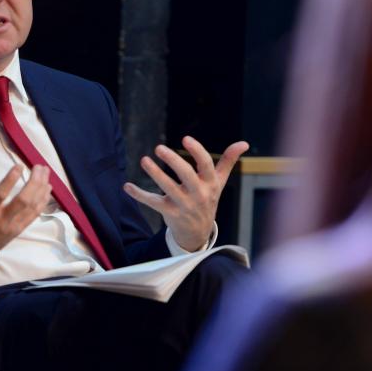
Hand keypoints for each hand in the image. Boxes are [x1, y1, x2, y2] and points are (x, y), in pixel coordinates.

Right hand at [0, 151, 51, 273]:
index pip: (0, 195)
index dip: (10, 180)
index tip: (20, 166)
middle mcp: (0, 221)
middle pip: (23, 201)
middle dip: (35, 182)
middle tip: (39, 166)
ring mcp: (11, 227)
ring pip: (32, 207)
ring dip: (41, 189)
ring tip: (45, 172)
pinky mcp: (18, 231)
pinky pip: (34, 215)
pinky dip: (42, 201)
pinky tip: (47, 188)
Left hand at [124, 138, 248, 250]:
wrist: (199, 232)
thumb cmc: (208, 199)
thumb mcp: (219, 182)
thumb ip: (228, 161)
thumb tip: (244, 143)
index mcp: (210, 184)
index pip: (206, 165)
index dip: (197, 151)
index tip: (186, 138)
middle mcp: (198, 194)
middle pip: (186, 175)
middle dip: (173, 161)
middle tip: (159, 148)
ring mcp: (183, 205)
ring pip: (168, 189)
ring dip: (155, 174)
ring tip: (144, 160)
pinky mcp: (169, 213)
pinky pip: (153, 203)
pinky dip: (139, 195)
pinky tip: (127, 186)